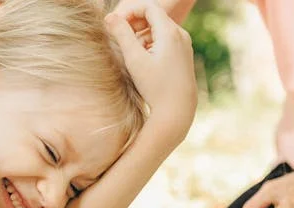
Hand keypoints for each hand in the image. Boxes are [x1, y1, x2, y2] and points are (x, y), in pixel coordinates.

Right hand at [106, 0, 196, 141]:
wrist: (177, 110)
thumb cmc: (155, 87)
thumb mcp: (134, 60)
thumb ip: (122, 35)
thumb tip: (109, 17)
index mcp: (170, 32)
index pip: (148, 6)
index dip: (130, 12)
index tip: (116, 25)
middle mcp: (180, 34)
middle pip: (154, 17)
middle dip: (135, 25)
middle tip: (120, 40)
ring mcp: (184, 44)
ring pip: (158, 30)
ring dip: (142, 36)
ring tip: (132, 56)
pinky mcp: (183, 55)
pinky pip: (164, 41)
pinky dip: (151, 45)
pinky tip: (143, 62)